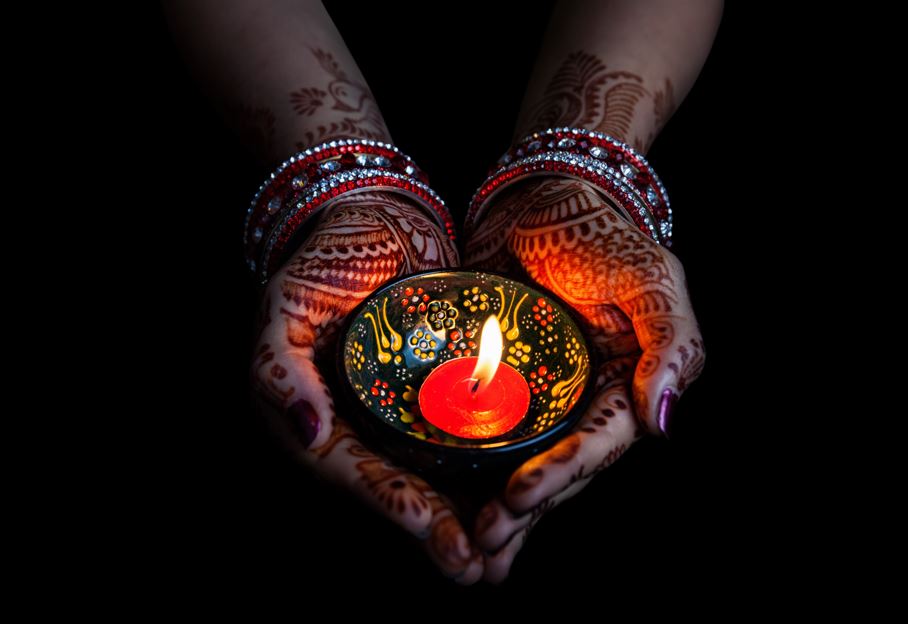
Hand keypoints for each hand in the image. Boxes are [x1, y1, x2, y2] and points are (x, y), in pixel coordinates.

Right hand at [253, 191, 483, 583]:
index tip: (431, 524)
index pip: (353, 469)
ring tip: (501, 555)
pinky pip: (462, 439)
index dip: (390, 500)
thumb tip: (307, 432)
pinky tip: (518, 498)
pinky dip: (487, 472)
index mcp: (316, 416)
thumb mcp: (288, 306)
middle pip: (399, 485)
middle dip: (436, 529)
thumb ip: (279, 368)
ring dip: (466, 515)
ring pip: (434, 475)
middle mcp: (360, 426)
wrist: (376, 218)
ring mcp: (402, 414)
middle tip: (475, 565)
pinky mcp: (438, 394)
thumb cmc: (324, 258)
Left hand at [465, 177, 704, 581]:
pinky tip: (443, 499)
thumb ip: (669, 344)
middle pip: (556, 466)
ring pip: (519, 462)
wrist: (540, 197)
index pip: (597, 441)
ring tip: (468, 547)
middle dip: (524, 509)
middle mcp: (581, 401)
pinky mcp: (494, 384)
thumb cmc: (601, 234)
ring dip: (497, 508)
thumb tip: (663, 422)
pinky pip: (480, 432)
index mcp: (625, 386)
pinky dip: (466, 468)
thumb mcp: (649, 278)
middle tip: (485, 542)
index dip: (563, 472)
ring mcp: (536, 396)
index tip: (521, 494)